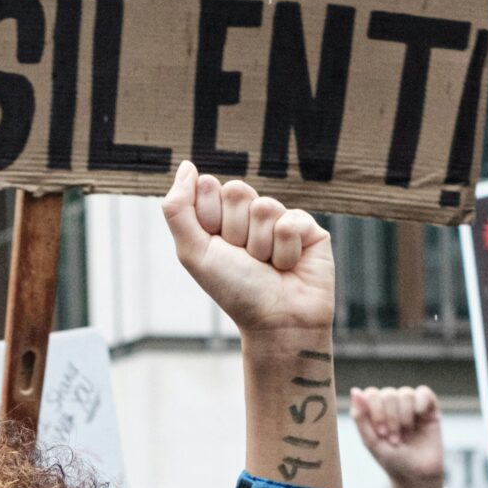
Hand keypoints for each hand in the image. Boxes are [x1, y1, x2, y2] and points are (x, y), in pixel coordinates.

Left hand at [160, 161, 334, 340]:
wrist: (276, 322)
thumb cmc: (235, 290)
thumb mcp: (194, 252)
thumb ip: (178, 209)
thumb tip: (187, 165)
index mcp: (220, 217)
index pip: (209, 187)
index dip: (211, 219)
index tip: (218, 246)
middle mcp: (250, 215)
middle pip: (237, 190)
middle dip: (236, 231)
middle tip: (245, 259)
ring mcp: (280, 218)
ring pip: (265, 207)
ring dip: (261, 246)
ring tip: (267, 266)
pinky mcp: (308, 227)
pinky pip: (290, 222)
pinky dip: (285, 251)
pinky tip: (289, 266)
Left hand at [351, 386, 444, 487]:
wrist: (417, 476)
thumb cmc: (392, 461)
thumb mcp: (371, 442)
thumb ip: (360, 418)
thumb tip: (354, 391)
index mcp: (376, 411)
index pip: (372, 394)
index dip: (376, 411)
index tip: (381, 433)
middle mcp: (393, 406)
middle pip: (389, 394)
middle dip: (391, 418)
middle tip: (394, 439)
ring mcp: (411, 406)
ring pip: (405, 393)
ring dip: (404, 416)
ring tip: (406, 435)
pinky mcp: (430, 409)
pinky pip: (424, 392)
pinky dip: (421, 402)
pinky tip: (420, 416)